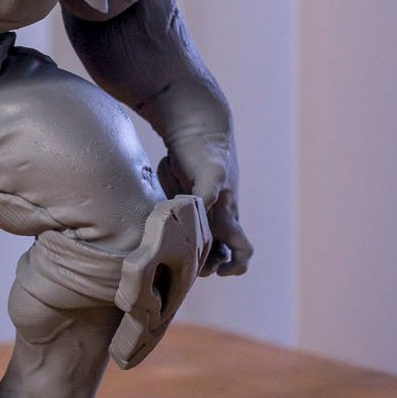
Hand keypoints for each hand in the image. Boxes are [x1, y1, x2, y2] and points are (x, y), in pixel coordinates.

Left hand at [157, 130, 252, 276]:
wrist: (195, 127)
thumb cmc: (207, 150)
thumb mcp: (212, 172)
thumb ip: (208, 194)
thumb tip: (202, 213)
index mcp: (227, 216)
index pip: (242, 252)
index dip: (235, 267)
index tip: (218, 270)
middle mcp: (215, 218)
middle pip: (215, 255)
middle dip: (203, 266)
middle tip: (183, 265)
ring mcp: (198, 211)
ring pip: (197, 244)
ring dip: (187, 255)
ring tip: (167, 255)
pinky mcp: (181, 203)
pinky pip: (179, 227)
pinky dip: (170, 237)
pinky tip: (155, 237)